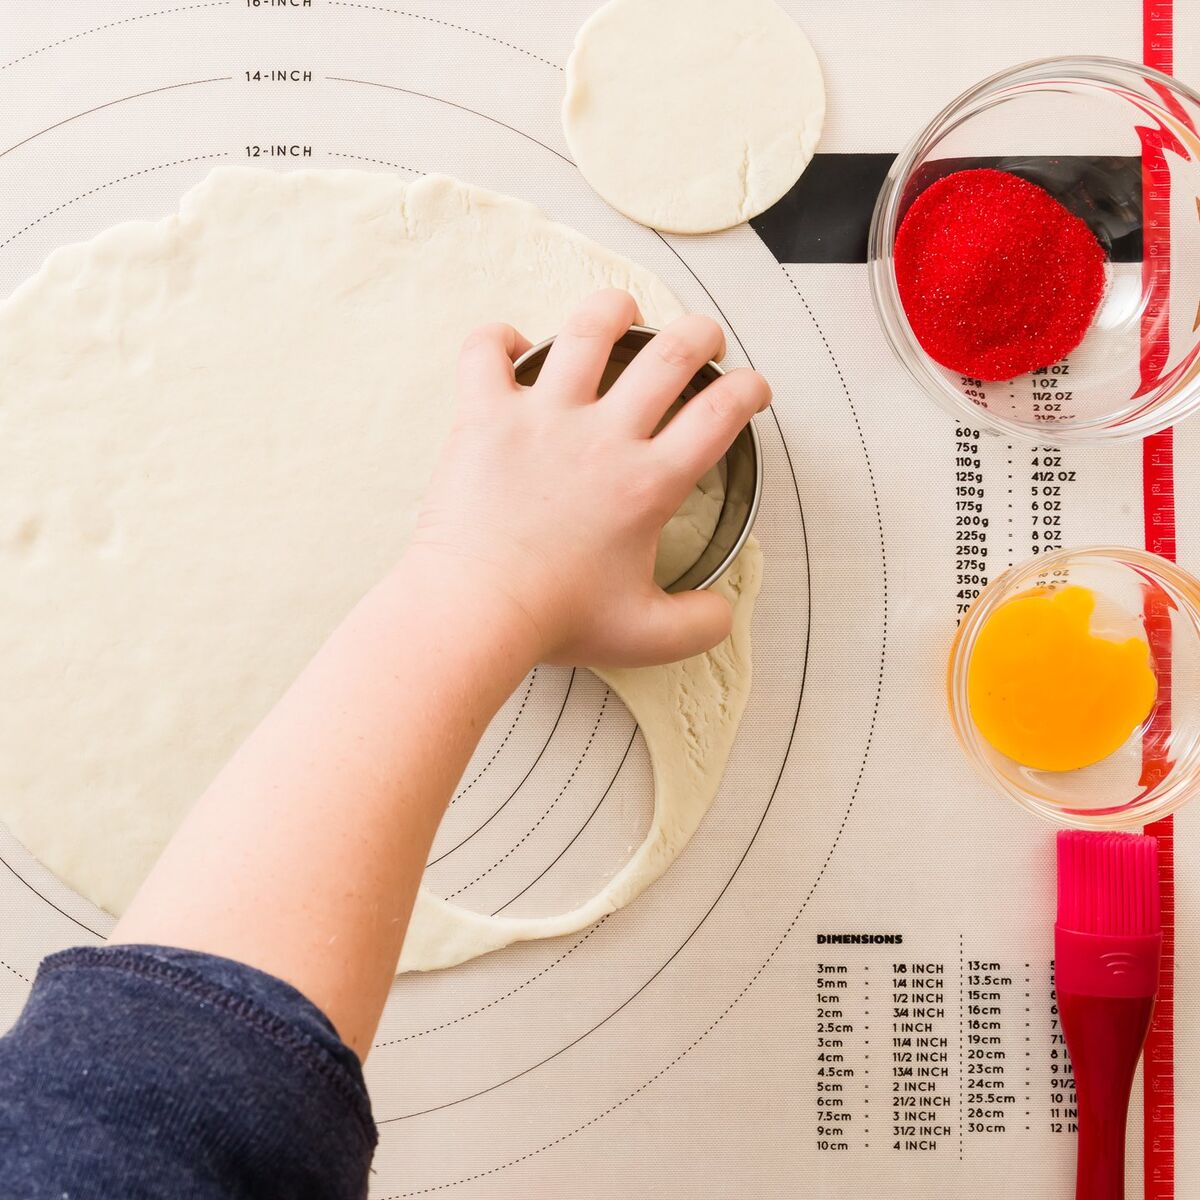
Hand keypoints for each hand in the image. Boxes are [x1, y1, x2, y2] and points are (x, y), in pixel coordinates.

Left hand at [410, 289, 770, 667]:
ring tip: (621, 311)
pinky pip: (485, 351)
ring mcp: (542, 417)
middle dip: (700, 333)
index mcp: (648, 483)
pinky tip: (509, 344)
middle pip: (670, 354)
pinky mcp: (485, 415)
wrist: (474, 611)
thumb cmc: (553, 619)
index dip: (748, 390)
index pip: (720, 415)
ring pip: (587, 330)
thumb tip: (722, 610)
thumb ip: (698, 624)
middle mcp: (603, 436)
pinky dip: (496, 338)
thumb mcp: (644, 635)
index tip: (750, 388)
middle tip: (702, 339)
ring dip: (612, 309)